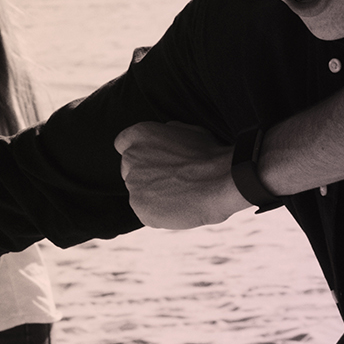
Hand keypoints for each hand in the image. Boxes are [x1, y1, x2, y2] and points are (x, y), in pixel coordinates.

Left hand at [117, 120, 250, 228]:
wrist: (221, 180)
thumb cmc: (209, 153)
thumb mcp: (186, 130)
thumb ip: (166, 134)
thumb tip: (164, 135)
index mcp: (138, 135)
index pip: (123, 144)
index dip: (138, 152)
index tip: (151, 160)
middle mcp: (130, 159)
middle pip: (129, 169)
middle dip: (145, 175)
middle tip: (171, 180)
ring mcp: (133, 185)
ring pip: (139, 192)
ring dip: (154, 194)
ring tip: (181, 194)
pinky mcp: (140, 208)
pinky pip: (146, 211)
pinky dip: (160, 212)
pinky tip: (180, 207)